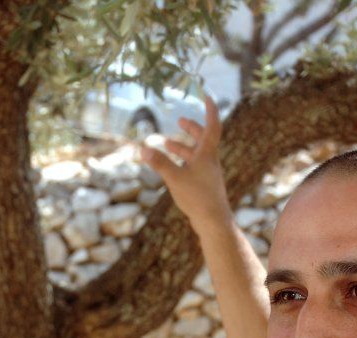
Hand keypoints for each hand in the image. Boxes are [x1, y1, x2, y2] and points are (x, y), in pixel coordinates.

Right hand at [140, 95, 230, 232]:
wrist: (214, 221)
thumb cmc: (197, 197)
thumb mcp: (174, 178)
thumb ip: (159, 163)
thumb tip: (143, 148)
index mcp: (207, 154)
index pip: (212, 126)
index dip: (210, 110)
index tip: (207, 96)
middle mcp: (210, 161)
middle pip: (204, 139)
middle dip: (192, 129)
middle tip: (180, 120)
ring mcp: (208, 174)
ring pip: (197, 155)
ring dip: (183, 147)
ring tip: (167, 143)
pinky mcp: (205, 185)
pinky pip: (194, 167)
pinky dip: (183, 162)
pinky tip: (172, 168)